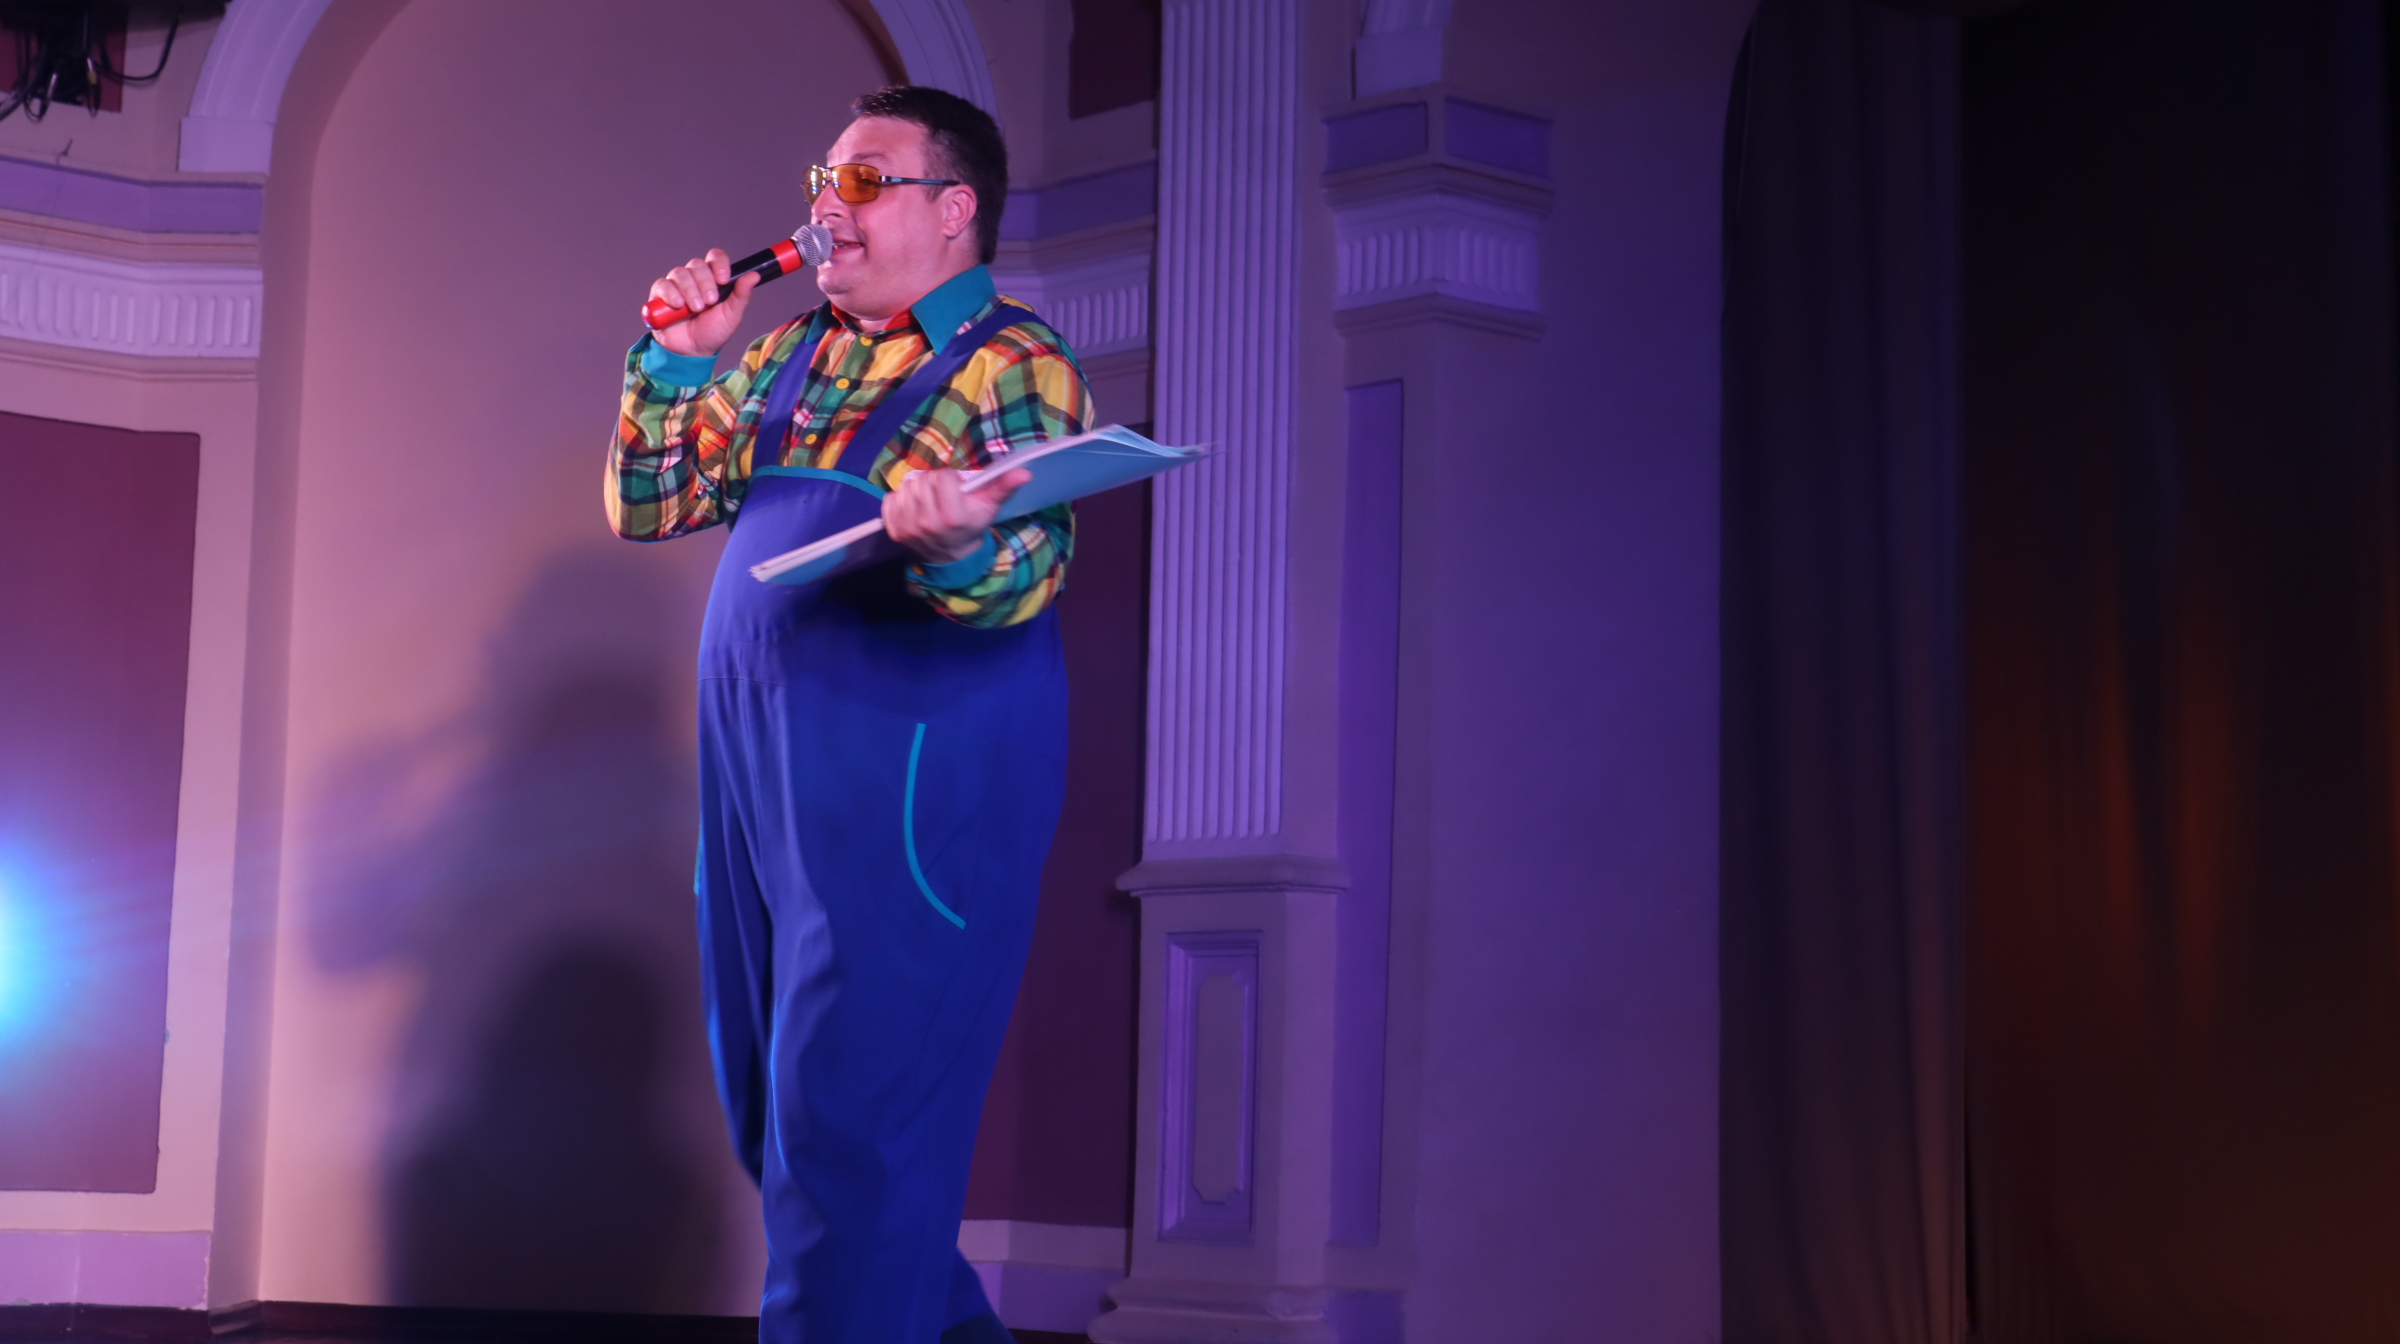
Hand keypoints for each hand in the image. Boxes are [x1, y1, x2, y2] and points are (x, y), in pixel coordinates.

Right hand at [645, 248, 755, 356]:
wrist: (693, 350)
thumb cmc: (713, 331)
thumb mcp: (732, 315)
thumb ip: (742, 295)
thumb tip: (755, 275)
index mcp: (713, 278)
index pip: (715, 257)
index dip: (719, 264)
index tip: (723, 279)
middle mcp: (694, 277)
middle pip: (697, 264)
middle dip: (705, 283)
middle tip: (709, 302)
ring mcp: (676, 284)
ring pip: (680, 273)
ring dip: (690, 291)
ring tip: (695, 309)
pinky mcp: (660, 294)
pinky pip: (663, 284)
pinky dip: (671, 293)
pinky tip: (678, 305)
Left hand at [884, 467, 1031, 565]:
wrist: (952, 557)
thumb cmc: (971, 526)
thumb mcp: (989, 507)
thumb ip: (1003, 487)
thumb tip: (1025, 472)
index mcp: (953, 516)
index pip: (943, 477)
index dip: (950, 479)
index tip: (955, 489)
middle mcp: (928, 523)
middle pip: (923, 480)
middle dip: (933, 483)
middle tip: (941, 495)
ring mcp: (908, 528)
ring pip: (907, 487)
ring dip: (917, 489)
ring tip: (928, 500)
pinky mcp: (894, 531)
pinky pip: (890, 499)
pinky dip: (901, 499)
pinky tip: (913, 507)